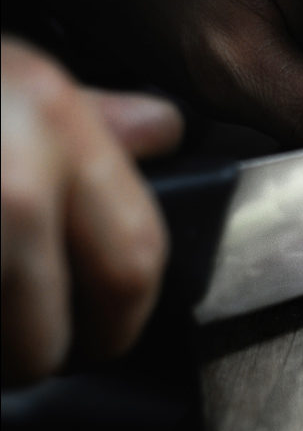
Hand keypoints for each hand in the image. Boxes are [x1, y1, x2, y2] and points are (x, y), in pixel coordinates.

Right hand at [1, 36, 181, 384]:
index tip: (107, 329)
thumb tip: (160, 131)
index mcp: (51, 125)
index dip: (124, 316)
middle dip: (41, 356)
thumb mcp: (7, 73)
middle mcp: (8, 184)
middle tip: (30, 346)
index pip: (132, 262)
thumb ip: (90, 115)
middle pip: (49, 338)